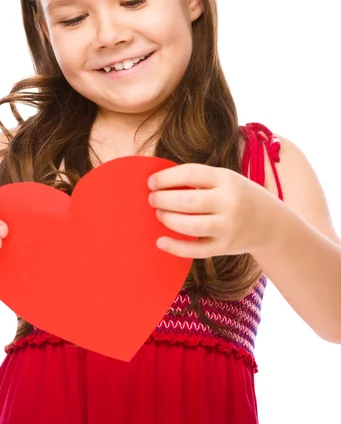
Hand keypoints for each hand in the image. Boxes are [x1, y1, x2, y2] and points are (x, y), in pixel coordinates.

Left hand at [148, 163, 275, 258]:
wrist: (272, 224)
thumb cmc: (239, 196)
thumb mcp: (226, 180)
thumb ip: (199, 180)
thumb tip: (160, 183)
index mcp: (227, 179)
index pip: (191, 173)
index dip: (166, 177)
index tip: (151, 182)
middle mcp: (229, 202)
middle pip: (187, 200)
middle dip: (163, 199)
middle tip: (152, 199)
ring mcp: (228, 227)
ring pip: (189, 225)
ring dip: (168, 219)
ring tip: (159, 214)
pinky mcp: (225, 247)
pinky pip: (196, 250)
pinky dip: (175, 247)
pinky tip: (160, 241)